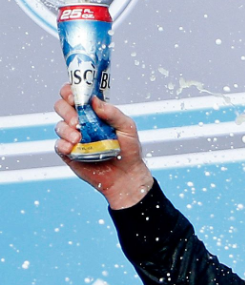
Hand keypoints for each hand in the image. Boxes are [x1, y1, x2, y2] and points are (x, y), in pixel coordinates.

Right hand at [54, 85, 153, 209]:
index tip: (75, 97)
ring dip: (66, 130)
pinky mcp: (69, 152)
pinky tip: (73, 148)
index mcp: (93, 112)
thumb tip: (94, 101)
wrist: (127, 175)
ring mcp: (73, 137)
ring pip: (59, 125)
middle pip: (61, 106)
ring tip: (79, 138)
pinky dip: (63, 144)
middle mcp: (81, 122)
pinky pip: (58, 145)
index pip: (76, 95)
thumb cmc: (129, 150)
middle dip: (66, 110)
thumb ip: (112, 113)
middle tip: (77, 120)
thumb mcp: (127, 127)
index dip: (71, 91)